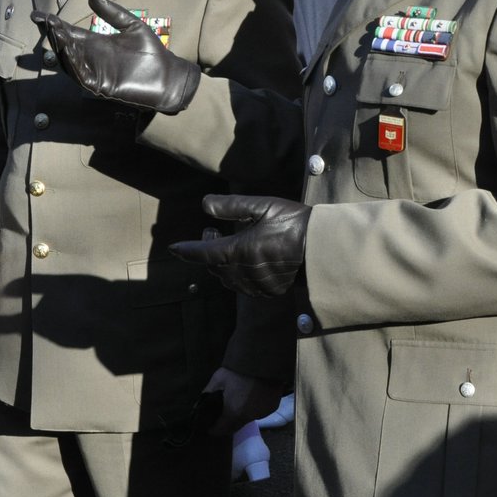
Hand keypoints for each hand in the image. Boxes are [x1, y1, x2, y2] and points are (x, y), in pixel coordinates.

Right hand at [31, 0, 201, 114]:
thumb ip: (113, 14)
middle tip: (46, 22)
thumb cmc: (152, 53)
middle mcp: (92, 58)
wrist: (169, 76)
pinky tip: (69, 53)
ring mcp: (96, 73)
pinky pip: (83, 77)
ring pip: (70, 63)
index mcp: (97, 43)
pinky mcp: (103, 87)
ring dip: (62, 49)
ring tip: (56, 33)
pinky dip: (74, 66)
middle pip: (65, 47)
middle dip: (54, 35)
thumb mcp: (132, 26)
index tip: (37, 15)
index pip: (69, 33)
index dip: (53, 24)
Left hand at [170, 194, 310, 297]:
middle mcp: (245, 272)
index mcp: (240, 250)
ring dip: (222, 264)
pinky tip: (246, 262)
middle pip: (214, 266)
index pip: (204, 253)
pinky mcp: (269, 291)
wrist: (323, 248)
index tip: (172, 248)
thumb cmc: (294, 222)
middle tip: (211, 232)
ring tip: (229, 245)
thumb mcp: (263, 206)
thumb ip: (231, 206)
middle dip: (208, 250)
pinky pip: (244, 287)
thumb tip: (204, 205)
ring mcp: (257, 284)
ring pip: (228, 279)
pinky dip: (238, 275)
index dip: (186, 251)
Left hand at [201, 366, 281, 434]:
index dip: (214, 429)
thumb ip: (207, 394)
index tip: (209, 426)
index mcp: (234, 412)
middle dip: (227, 423)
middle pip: (235, 427)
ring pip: (248, 420)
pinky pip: (259, 413)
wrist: (264, 360)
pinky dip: (254, 408)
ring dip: (242, 415)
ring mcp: (262, 413)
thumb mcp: (218, 379)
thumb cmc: (238, 370)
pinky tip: (252, 397)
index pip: (221, 430)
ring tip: (238, 402)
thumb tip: (198, 405)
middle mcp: (249, 417)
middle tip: (223, 414)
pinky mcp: (272, 407)